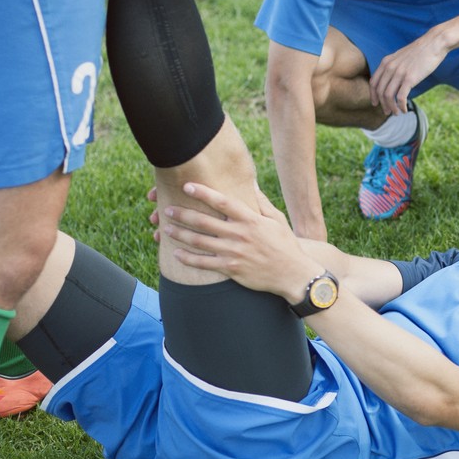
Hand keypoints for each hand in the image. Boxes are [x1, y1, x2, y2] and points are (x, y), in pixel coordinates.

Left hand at [161, 182, 319, 299]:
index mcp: (250, 219)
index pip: (222, 201)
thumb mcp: (277, 219)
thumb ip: (260, 202)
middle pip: (204, 221)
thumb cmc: (286, 245)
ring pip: (200, 242)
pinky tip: (176, 254)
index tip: (186, 186)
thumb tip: (250, 184)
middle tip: (167, 209)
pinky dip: (188, 259)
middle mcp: (240, 234)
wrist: (293, 274)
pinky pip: (204, 263)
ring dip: (180, 234)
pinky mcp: (231, 269)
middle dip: (182, 214)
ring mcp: (234, 252)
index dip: (202, 193)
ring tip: (165, 229)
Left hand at [369, 32, 447, 114]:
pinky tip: (404, 110)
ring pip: (388, 96)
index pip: (373, 82)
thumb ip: (393, 66)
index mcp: (386, 62)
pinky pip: (400, 97)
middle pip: (380, 91)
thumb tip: (392, 80)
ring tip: (396, 113)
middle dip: (382, 104)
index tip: (376, 104)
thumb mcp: (401, 56)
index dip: (373, 95)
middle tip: (387, 112)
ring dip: (391, 107)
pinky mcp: (410, 78)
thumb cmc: (420, 51)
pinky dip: (401, 106)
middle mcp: (390, 67)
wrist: (434, 43)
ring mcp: (399, 73)